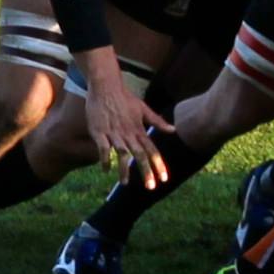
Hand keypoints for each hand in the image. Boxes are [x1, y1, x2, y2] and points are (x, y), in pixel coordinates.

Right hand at [86, 74, 174, 190]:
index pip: (152, 150)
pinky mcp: (100, 132)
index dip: (158, 164)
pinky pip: (103, 148)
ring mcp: (114, 133)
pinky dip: (105, 159)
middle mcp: (129, 133)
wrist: (106, 86)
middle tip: (151, 187)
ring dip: (124, 169)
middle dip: (146, 171)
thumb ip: (158, 122)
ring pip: (122, 154)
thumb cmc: (125, 98)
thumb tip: (174, 130)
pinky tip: (106, 170)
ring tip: (125, 184)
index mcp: (139, 130)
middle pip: (140, 155)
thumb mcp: (144, 109)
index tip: (164, 179)